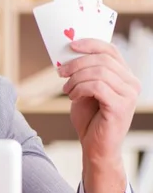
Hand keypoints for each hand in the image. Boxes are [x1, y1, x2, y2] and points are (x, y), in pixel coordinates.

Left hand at [59, 39, 140, 192]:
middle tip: (60, 72)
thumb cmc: (90, 120)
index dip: (90, 44)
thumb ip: (83, 74)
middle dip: (76, 63)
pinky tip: (73, 97)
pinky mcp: (121, 106)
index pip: (110, 50)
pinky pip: (97, 87)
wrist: (95, 147)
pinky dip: (80, 89)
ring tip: (67, 89)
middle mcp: (131, 83)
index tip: (70, 45)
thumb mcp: (84, 91)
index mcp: (124, 76)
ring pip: (99, 72)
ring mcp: (129, 94)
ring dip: (76, 78)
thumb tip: (69, 54)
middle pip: (102, 59)